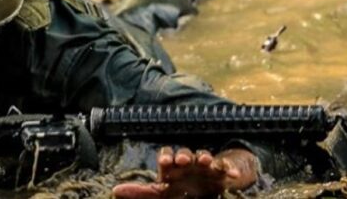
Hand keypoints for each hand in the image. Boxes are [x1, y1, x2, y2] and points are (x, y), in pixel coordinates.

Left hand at [112, 147, 257, 198]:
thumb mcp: (162, 193)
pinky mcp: (222, 171)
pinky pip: (226, 167)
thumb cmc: (181, 188)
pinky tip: (231, 174)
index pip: (166, 156)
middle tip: (184, 159)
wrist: (209, 186)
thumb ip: (141, 193)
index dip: (166, 157)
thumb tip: (115, 191)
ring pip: (205, 156)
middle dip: (185, 155)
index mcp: (172, 167)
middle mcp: (188, 162)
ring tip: (206, 160)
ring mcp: (205, 165)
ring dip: (205, 156)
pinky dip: (229, 169)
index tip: (166, 162)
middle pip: (185, 154)